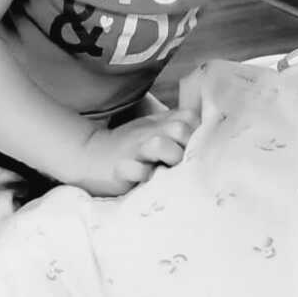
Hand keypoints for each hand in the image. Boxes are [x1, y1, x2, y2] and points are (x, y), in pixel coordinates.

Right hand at [71, 108, 199, 196]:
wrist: (90, 155)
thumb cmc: (130, 146)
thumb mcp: (153, 130)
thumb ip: (177, 128)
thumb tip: (206, 134)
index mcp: (159, 123)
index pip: (190, 118)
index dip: (196, 132)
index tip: (194, 147)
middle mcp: (149, 132)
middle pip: (180, 129)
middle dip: (186, 146)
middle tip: (183, 161)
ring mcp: (134, 149)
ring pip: (159, 144)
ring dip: (168, 157)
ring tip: (167, 169)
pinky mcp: (120, 168)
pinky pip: (137, 170)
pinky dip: (142, 175)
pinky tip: (146, 179)